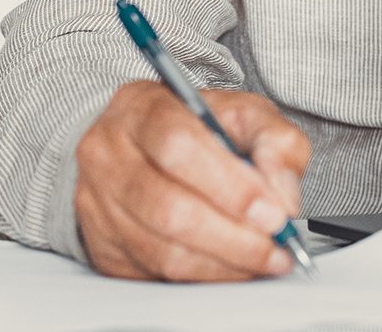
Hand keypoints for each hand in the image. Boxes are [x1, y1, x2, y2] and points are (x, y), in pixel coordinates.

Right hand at [74, 81, 310, 280]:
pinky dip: (204, 275)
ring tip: (265, 258)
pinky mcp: (102, 245)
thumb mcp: (243, 112)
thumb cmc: (197, 125)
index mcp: (142, 107)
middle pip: (168, 206)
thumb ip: (275, 141)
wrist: (143, 143)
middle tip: (277, 243)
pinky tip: (234, 265)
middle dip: (233, 234)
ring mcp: (98, 202)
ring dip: (224, 261)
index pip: (179, 146)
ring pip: (161, 249)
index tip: (273, 211)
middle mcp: (108, 153)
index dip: (230, 185)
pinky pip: (154, 273)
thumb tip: (283, 196)